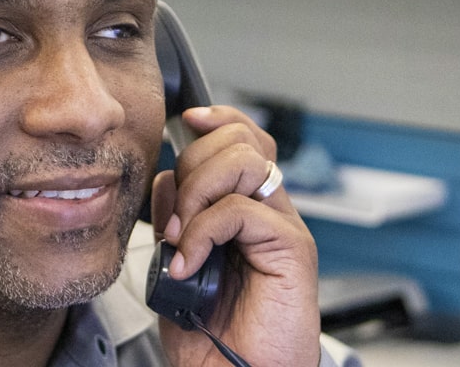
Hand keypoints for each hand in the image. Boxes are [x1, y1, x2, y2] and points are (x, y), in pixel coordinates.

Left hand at [151, 105, 319, 366]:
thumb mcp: (177, 265)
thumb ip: (177, 219)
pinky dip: (202, 232)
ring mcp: (283, 228)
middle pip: (242, 141)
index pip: (242, 139)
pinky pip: (241, 210)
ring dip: (197, 192)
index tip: (185, 121)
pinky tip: (189, 263)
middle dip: (194, 164)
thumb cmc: (214, 338)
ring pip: (244, 162)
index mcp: (246, 211)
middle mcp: (269, 213)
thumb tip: (167, 179)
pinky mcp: (291, 248)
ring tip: (182, 238)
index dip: (216, 121)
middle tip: (175, 217)